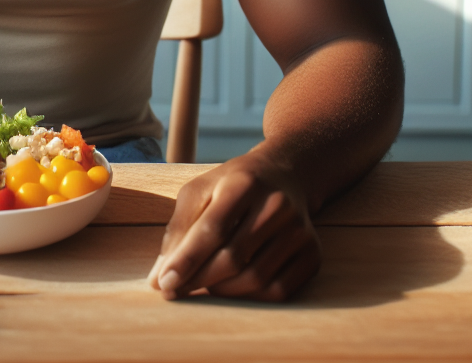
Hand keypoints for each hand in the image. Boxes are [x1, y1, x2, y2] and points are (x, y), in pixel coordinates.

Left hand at [148, 148, 320, 301]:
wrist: (283, 175)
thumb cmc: (232, 184)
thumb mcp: (200, 190)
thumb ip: (178, 229)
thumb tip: (158, 277)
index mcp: (244, 182)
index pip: (213, 228)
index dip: (187, 260)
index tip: (164, 284)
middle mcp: (276, 205)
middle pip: (234, 257)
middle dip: (199, 279)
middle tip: (174, 290)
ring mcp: (299, 231)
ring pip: (255, 279)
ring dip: (221, 291)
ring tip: (201, 284)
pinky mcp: (312, 253)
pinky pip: (278, 290)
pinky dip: (249, 297)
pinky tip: (230, 287)